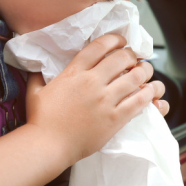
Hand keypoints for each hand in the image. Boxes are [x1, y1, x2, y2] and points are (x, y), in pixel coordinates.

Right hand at [24, 34, 166, 163]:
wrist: (48, 146)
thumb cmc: (40, 120)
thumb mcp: (35, 91)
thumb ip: (38, 75)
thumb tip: (36, 66)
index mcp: (74, 72)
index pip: (100, 46)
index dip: (115, 39)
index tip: (122, 42)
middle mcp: (92, 82)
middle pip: (122, 58)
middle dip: (133, 55)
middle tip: (135, 59)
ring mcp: (105, 101)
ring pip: (135, 77)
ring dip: (145, 71)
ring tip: (146, 71)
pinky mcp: (115, 119)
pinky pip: (139, 101)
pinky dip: (148, 93)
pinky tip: (150, 91)